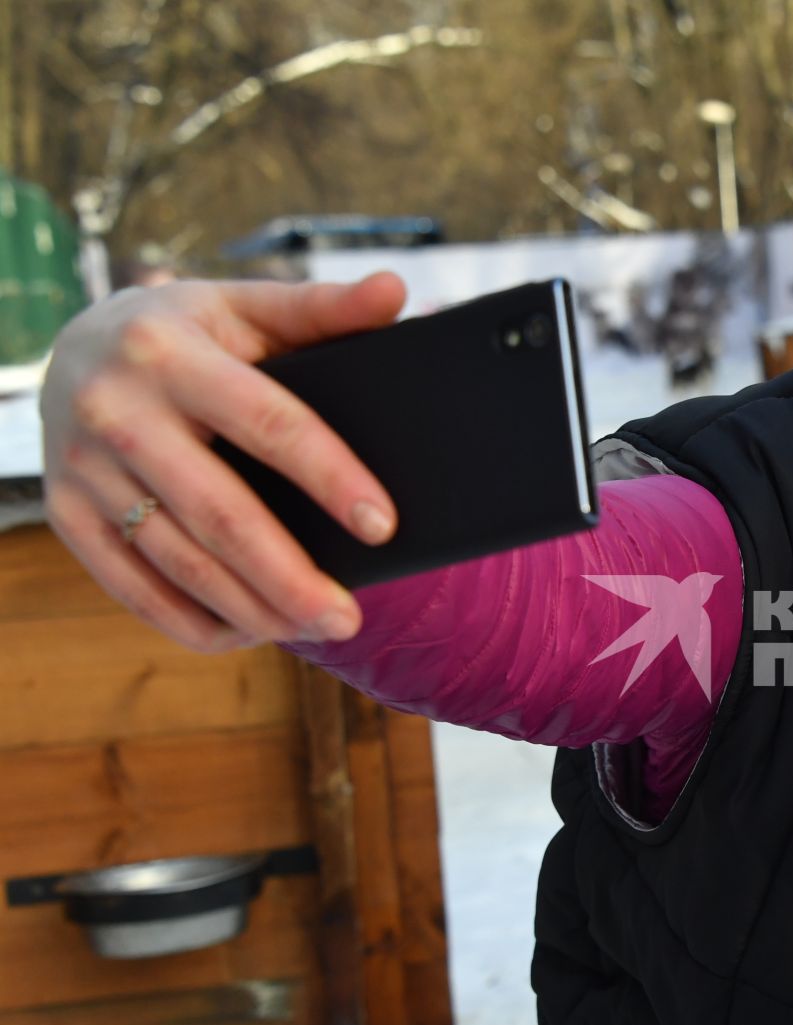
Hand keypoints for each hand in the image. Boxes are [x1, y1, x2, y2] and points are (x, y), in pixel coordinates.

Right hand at [39, 273, 407, 652]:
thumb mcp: (246, 307)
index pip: (268, 424)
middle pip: (220, 514)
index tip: (383, 526)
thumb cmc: (191, 333)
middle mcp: (115, 410)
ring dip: (252, 608)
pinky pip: (132, 586)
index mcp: (170, 351)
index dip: (330, 478)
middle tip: (349, 619)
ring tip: (316, 628)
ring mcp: (81, 468)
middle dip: (291, 576)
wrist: (76, 347)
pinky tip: (250, 632)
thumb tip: (395, 291)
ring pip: (178, 560)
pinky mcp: (63, 514)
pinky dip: (193, 620)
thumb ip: (323, 308)